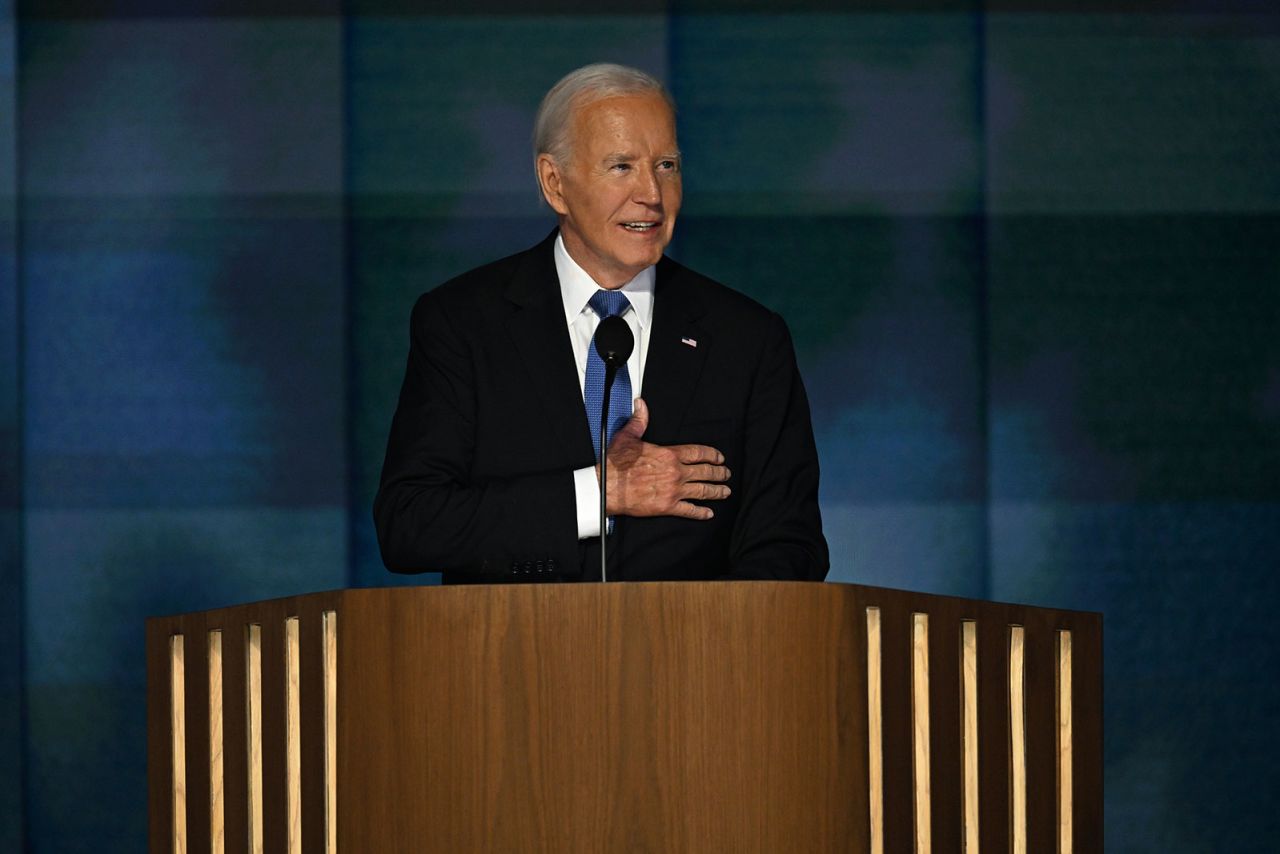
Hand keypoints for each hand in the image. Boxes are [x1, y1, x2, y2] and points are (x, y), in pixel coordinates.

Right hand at [600, 398, 730, 519]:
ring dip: (716, 491)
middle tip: (726, 474)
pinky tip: (708, 513)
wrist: (608, 487)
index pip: (698, 453)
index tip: (719, 458)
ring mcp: (674, 490)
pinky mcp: (667, 506)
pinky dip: (701, 512)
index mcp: (669, 455)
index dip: (712, 455)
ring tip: (725, 491)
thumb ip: (639, 421)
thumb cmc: (616, 464)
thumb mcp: (628, 437)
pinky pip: (689, 510)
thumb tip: (641, 405)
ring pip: (702, 491)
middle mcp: (675, 472)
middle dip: (719, 473)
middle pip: (705, 472)